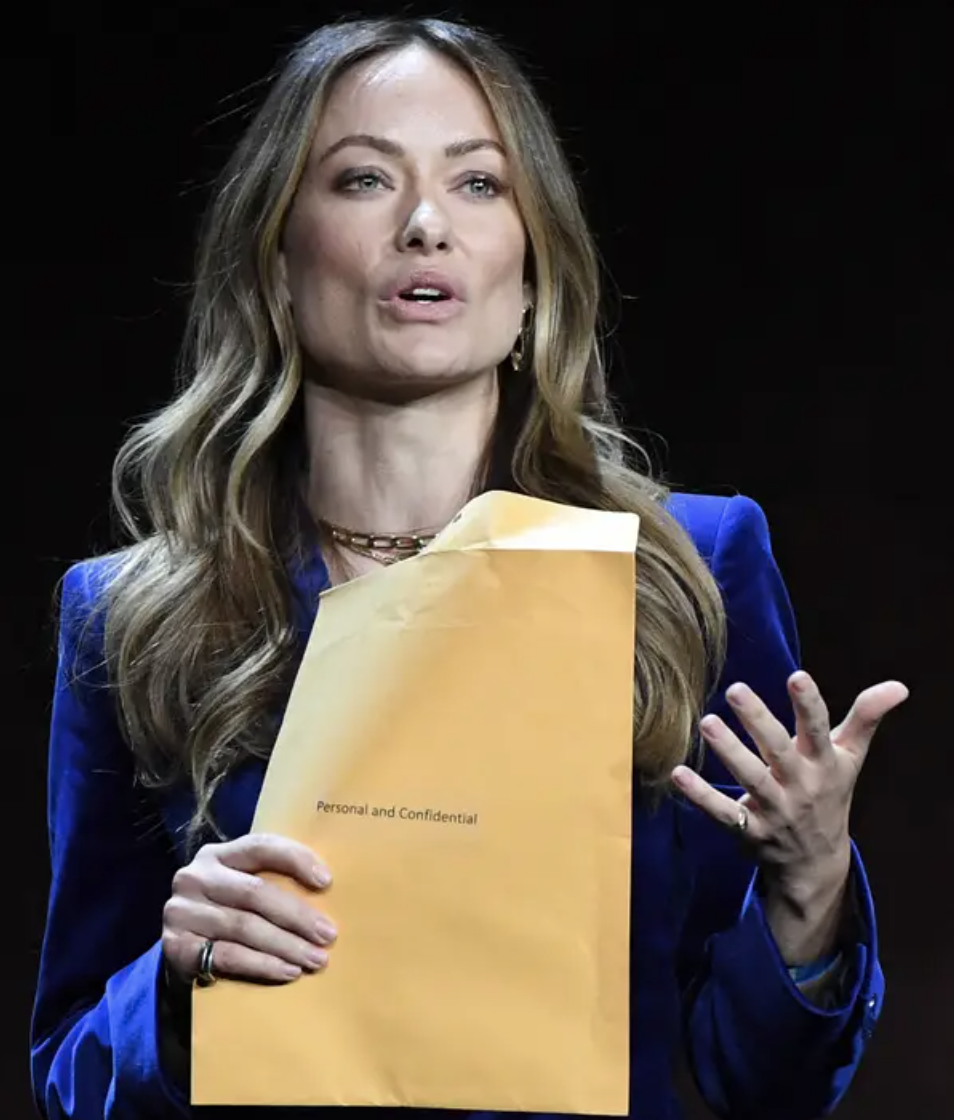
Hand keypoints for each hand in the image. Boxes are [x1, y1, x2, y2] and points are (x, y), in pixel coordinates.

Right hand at [162, 833, 335, 986]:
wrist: (180, 947)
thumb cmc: (225, 911)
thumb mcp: (240, 885)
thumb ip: (270, 879)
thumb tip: (325, 888)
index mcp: (217, 854)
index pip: (260, 846)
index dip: (295, 859)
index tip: (327, 881)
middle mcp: (195, 877)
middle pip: (255, 892)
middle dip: (297, 915)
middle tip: (327, 935)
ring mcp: (182, 912)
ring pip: (244, 927)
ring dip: (286, 945)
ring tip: (315, 958)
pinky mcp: (176, 946)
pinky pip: (228, 956)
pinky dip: (262, 965)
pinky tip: (288, 971)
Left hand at [672, 671, 907, 905]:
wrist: (817, 865)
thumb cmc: (830, 795)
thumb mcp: (851, 758)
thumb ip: (866, 718)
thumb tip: (900, 685)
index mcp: (824, 764)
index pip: (819, 730)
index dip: (809, 704)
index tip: (796, 676)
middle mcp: (801, 786)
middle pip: (779, 751)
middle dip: (758, 721)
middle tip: (735, 689)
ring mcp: (775, 811)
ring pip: (750, 779)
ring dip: (728, 751)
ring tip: (706, 722)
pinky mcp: (750, 831)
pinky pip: (723, 813)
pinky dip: (700, 795)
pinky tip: (678, 773)